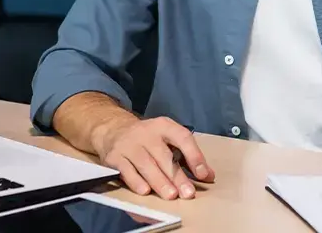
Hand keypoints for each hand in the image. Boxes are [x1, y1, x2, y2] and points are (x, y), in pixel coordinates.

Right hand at [91, 115, 214, 199]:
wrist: (113, 130)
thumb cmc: (147, 139)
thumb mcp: (167, 140)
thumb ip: (187, 157)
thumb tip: (208, 176)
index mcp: (163, 126)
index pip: (182, 137)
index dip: (194, 156)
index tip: (203, 174)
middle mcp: (146, 133)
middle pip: (163, 155)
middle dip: (177, 176)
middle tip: (187, 193)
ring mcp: (129, 144)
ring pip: (145, 164)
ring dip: (159, 181)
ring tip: (170, 195)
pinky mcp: (114, 156)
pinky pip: (126, 170)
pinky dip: (136, 181)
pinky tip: (145, 191)